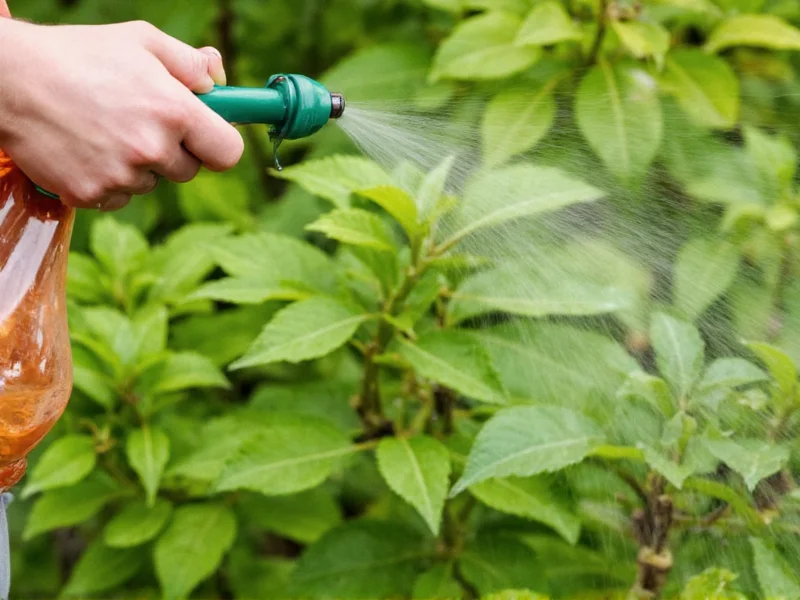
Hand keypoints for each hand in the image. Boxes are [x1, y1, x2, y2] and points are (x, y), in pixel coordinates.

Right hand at [0, 19, 243, 209]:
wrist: (8, 80)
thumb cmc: (78, 54)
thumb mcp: (141, 40)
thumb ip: (190, 62)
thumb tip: (219, 82)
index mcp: (175, 112)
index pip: (228, 153)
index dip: (219, 144)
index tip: (207, 137)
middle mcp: (152, 150)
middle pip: (188, 171)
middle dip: (173, 151)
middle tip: (141, 122)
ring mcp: (121, 176)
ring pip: (151, 183)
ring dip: (138, 166)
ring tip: (104, 129)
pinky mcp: (90, 195)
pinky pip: (117, 197)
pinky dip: (107, 180)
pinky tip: (86, 149)